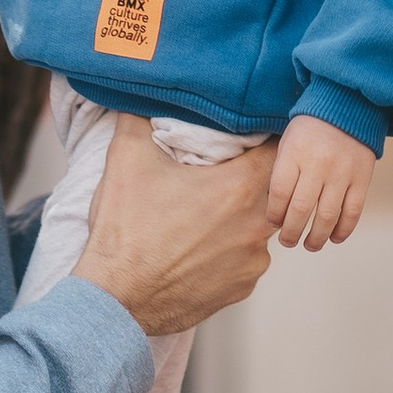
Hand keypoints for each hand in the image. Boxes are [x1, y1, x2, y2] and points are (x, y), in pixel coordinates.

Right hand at [78, 122, 272, 339]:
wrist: (116, 298)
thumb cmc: (125, 231)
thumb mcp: (127, 158)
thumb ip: (140, 117)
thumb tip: (141, 94)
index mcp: (240, 187)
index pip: (277, 150)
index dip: (263, 139)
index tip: (246, 138)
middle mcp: (257, 226)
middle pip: (269, 190)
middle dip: (247, 180)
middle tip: (217, 177)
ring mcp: (252, 262)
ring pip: (256, 228)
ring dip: (236, 219)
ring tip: (199, 219)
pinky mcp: (241, 289)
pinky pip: (244, 260)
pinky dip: (226, 252)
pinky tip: (196, 249)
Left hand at [266, 115, 376, 251]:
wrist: (347, 107)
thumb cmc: (309, 129)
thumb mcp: (288, 142)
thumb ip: (282, 173)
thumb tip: (277, 211)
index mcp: (294, 153)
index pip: (279, 194)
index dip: (274, 215)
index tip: (274, 223)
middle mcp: (318, 164)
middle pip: (301, 209)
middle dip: (291, 232)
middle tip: (288, 241)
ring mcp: (342, 172)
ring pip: (327, 216)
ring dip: (317, 237)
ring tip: (310, 245)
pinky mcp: (362, 178)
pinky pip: (353, 211)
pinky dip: (343, 229)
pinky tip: (334, 238)